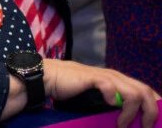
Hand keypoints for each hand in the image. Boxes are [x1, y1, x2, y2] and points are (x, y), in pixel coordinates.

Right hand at [44, 59, 159, 127]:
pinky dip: (113, 98)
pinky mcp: (94, 78)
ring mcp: (106, 76)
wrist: (49, 77)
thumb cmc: (72, 90)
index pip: (146, 91)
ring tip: (122, 124)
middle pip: (146, 91)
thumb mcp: (97, 99)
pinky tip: (108, 105)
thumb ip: (112, 104)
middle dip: (151, 112)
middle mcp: (116, 77)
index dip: (156, 106)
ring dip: (132, 112)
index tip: (154, 123)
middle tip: (145, 127)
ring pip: (134, 92)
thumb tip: (126, 121)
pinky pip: (111, 87)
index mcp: (119, 81)